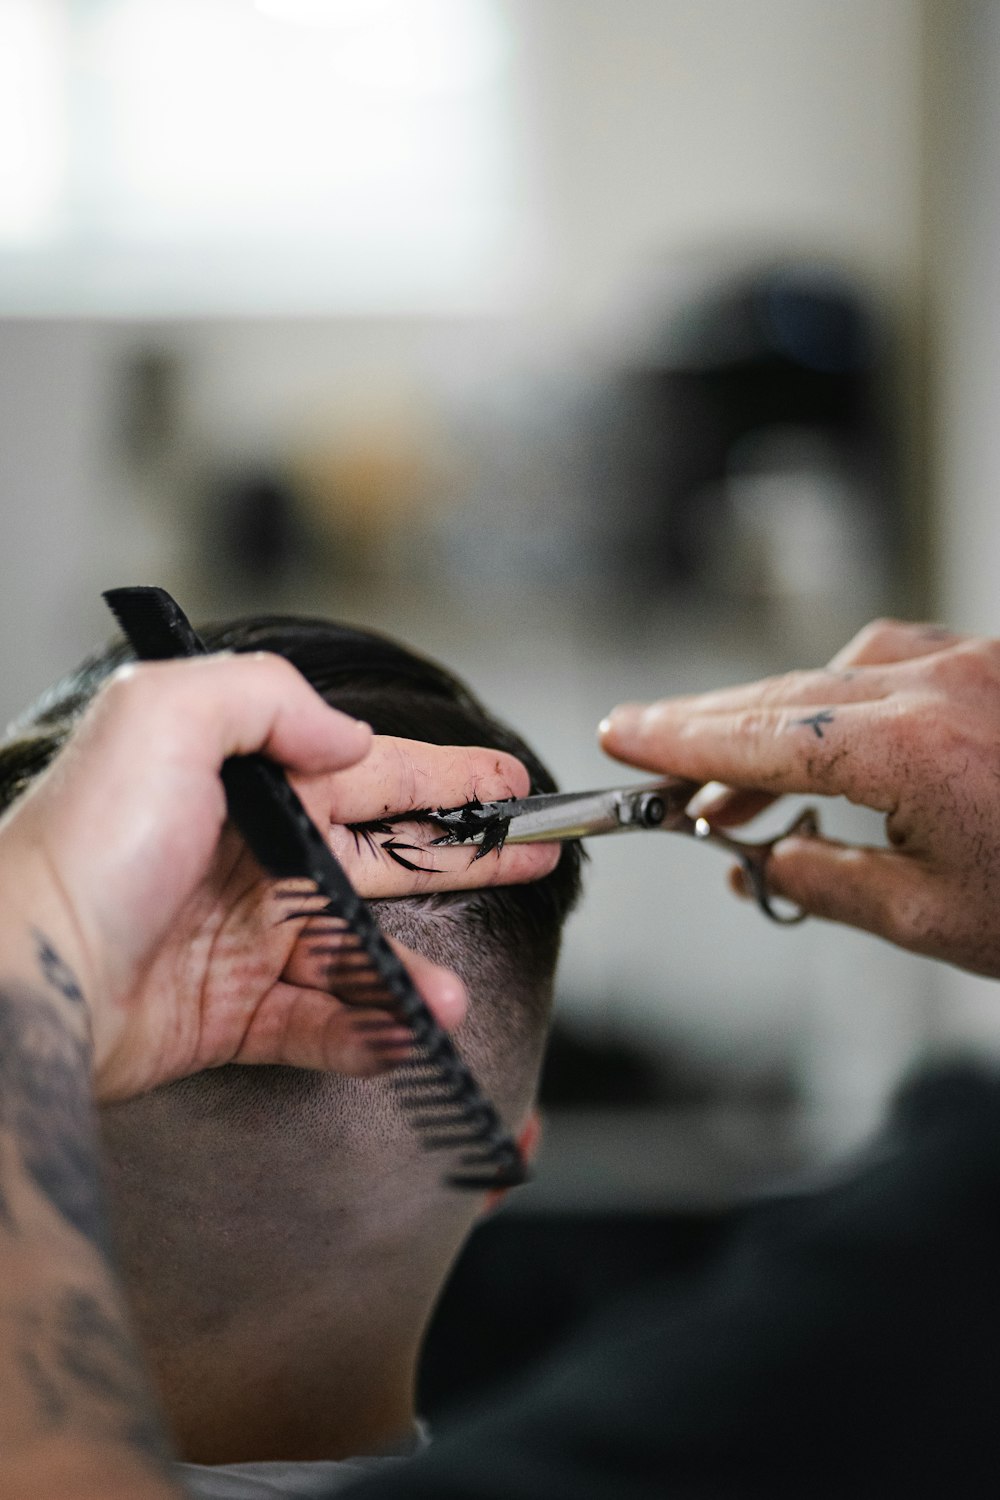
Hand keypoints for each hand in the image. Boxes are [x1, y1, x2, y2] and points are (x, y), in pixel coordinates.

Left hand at [0, 654, 555, 1097]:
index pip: (371, 771)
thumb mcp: (163, 717)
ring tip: (450, 998)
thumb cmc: (83, 846)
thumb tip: (344, 737)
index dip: (447, 775)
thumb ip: (264, 697)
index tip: (510, 781)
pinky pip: (320, 1026)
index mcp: (247, 785)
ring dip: (415, 975)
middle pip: (388, 856)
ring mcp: (245, 940)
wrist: (21, 977)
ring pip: (361, 954)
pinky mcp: (230, 1015)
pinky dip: (366, 1034)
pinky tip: (402, 1037)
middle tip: (536, 856)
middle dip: (466, 856)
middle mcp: (255, 858)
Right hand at [599, 618, 999, 978]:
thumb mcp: (934, 917)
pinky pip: (898, 658)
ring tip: (734, 785)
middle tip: (642, 741)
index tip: (622, 737)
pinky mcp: (999, 663)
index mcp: (918, 747)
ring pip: (840, 668)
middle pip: (791, 693)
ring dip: (776, 715)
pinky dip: (844, 692)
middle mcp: (945, 682)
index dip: (680, 740)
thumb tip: (766, 861)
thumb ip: (828, 883)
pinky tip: (824, 732)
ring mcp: (979, 660)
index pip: (763, 736)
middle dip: (708, 722)